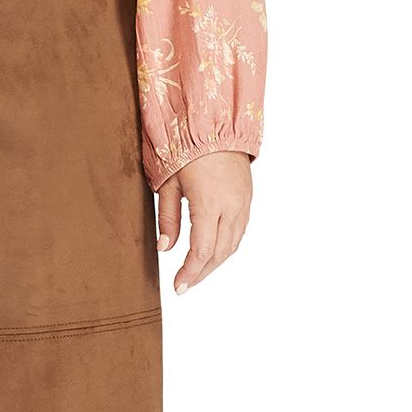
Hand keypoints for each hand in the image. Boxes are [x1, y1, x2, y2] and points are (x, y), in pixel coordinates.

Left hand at [155, 151, 252, 293]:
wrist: (218, 124)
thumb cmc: (188, 149)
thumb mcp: (169, 183)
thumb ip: (168, 217)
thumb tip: (165, 247)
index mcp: (210, 203)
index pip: (202, 250)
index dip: (190, 272)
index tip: (178, 287)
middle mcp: (232, 206)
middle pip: (219, 253)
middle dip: (201, 272)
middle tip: (184, 286)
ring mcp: (243, 203)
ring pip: (232, 245)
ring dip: (214, 263)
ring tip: (196, 274)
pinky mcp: (247, 199)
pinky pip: (239, 232)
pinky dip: (225, 248)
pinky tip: (211, 254)